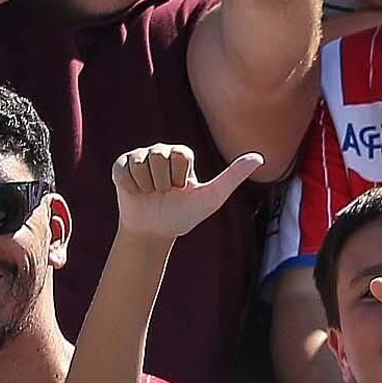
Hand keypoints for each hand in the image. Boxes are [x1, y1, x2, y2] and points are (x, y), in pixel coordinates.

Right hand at [112, 142, 264, 239]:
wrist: (155, 232)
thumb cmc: (184, 215)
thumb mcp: (212, 197)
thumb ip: (234, 176)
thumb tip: (260, 158)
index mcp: (182, 153)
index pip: (181, 155)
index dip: (181, 178)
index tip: (182, 190)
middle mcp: (160, 150)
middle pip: (159, 157)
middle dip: (163, 183)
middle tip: (164, 194)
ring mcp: (139, 157)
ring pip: (140, 164)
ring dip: (147, 187)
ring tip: (151, 195)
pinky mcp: (121, 166)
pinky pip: (123, 171)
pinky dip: (131, 188)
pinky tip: (136, 193)